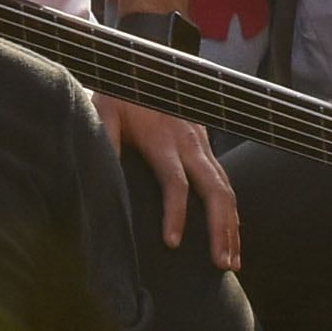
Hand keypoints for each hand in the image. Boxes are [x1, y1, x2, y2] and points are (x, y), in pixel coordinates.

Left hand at [95, 94, 240, 272]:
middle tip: (221, 263)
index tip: (172, 243)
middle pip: (215, 190)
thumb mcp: (104, 110)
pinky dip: (232, 213)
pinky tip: (232, 237)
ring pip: (227, 190)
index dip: (174, 214)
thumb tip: (98, 172)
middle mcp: (191, 143)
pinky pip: (226, 183)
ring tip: (232, 262)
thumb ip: (103, 139)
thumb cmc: (121, 93)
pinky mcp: (206, 148)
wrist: (145, 67)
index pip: (175, 183)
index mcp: (164, 139)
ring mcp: (203, 145)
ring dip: (232, 227)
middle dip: (220, 229)